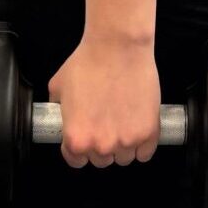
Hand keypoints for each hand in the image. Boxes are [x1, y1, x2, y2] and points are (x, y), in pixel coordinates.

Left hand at [46, 33, 161, 168]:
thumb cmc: (89, 62)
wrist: (118, 47)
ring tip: (122, 122)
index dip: (79, 148)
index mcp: (76, 138)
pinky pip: (145, 153)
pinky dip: (143, 144)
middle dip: (102, 145)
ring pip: (124, 157)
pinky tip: (137, 127)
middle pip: (102, 160)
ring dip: (123, 145)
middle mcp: (101, 146)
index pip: (76, 161)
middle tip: (105, 123)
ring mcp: (126, 141)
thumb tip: (62, 116)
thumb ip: (58, 110)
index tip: (86, 138)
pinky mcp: (148, 132)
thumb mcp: (58, 86)